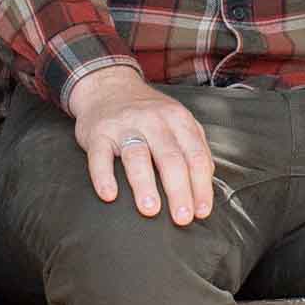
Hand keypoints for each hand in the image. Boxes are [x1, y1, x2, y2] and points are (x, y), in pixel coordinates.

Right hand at [63, 64, 214, 223]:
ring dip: (144, 184)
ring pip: (137, 155)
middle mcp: (153, 120)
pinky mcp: (98, 133)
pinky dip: (103, 176)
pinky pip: (99, 156)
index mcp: (178, 119)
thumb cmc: (148, 113)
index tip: (201, 212)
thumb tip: (206, 184)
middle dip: (179, 190)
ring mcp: (124, 126)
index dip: (201, 186)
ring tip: (150, 210)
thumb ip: (194, 147)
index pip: (195, 156)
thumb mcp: (177, 120)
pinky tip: (109, 195)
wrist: (108, 86)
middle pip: (170, 158)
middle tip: (182, 219)